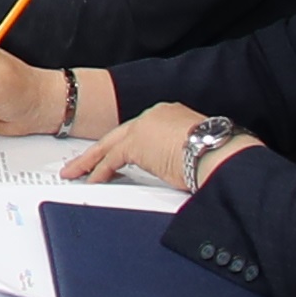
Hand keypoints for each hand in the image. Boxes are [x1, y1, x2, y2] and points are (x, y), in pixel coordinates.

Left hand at [72, 102, 215, 189]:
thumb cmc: (217, 155)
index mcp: (169, 116)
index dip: (124, 146)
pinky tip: (92, 181)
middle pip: (118, 136)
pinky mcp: (135, 143)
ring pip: (109, 146)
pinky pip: (110, 160)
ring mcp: (143, 127)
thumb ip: (176, 156)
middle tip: (82, 162)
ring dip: (90, 161)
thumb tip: (175, 171)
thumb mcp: (193, 152)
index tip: (114, 158)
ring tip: (76, 173)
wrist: (219, 153)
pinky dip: (99, 171)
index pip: (139, 132)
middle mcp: (153, 116)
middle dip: (98, 151)